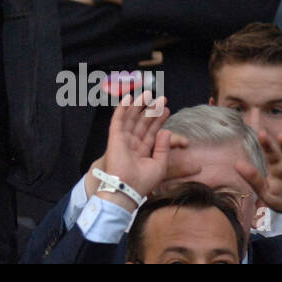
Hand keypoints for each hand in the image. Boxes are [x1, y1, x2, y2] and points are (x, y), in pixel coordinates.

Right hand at [92, 93, 175, 208]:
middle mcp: (133, 143)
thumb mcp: (159, 165)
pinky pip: (118, 120)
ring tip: (147, 94)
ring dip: (138, 105)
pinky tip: (128, 98)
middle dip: (151, 110)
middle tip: (161, 98)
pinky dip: (122, 108)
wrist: (127, 187)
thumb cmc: (143, 181)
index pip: (152, 131)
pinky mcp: (115, 136)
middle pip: (143, 122)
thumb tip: (166, 131)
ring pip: (131, 118)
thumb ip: (163, 148)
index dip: (159, 120)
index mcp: (143, 151)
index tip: (166, 109)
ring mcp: (124, 139)